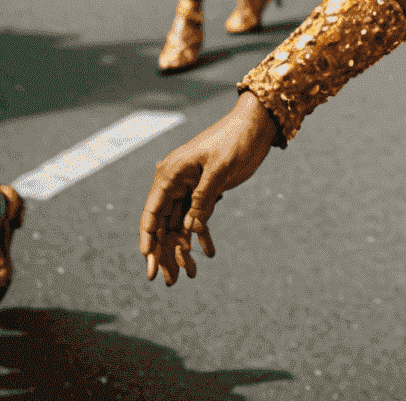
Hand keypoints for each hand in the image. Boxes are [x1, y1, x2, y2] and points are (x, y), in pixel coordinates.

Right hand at [139, 93, 276, 285]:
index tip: (148, 264)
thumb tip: (190, 229)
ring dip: (183, 249)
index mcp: (171, 173)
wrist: (258, 124)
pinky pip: (197, 218)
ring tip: (190, 275)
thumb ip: (204, 197)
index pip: (152, 212)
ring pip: (180, 225)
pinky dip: (201, 235)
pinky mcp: (205, 191)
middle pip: (163, 225)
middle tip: (170, 281)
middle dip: (166, 253)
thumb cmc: (237, 139)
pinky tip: (209, 253)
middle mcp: (175, 182)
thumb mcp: (221, 167)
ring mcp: (189, 188)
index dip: (148, 239)